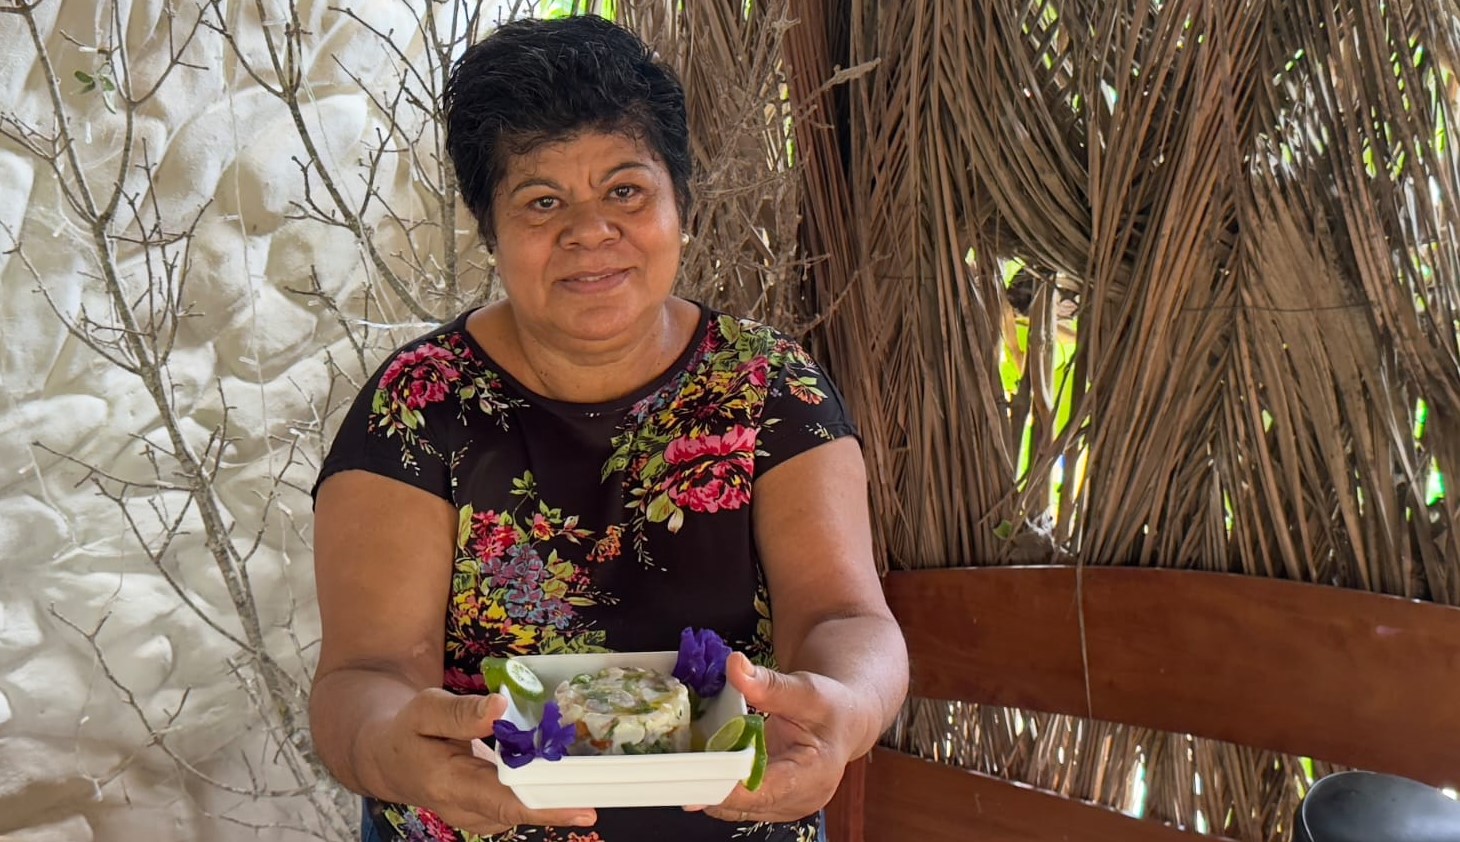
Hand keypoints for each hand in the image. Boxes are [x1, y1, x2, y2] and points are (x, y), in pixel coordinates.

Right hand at [363, 688, 597, 834]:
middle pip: (524, 811)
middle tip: (608, 785)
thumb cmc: (406, 731)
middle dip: (565, 800)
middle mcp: (466, 809)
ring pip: (525, 810)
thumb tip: (500, 706)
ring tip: (593, 774)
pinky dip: (543, 792)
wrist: (386, 760)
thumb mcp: (425, 709)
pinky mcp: (485, 813)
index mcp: (451, 784)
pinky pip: (520, 805)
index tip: (584, 808)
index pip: (506, 802)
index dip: (547, 806)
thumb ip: (462, 712)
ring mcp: (477, 816)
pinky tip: (563, 773)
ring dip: (557, 795)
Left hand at [695, 653, 863, 824]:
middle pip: (744, 804)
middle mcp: (799, 800)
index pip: (765, 789)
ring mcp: (784, 807)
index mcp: (814, 774)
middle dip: (709, 786)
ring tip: (681, 766)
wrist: (843, 723)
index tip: (694, 778)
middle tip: (672, 769)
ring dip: (709, 787)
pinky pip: (736, 803)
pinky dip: (718, 786)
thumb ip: (768, 684)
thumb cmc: (830, 706)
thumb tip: (735, 666)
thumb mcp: (804, 689)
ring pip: (736, 808)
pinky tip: (700, 766)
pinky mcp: (770, 805)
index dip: (728, 787)